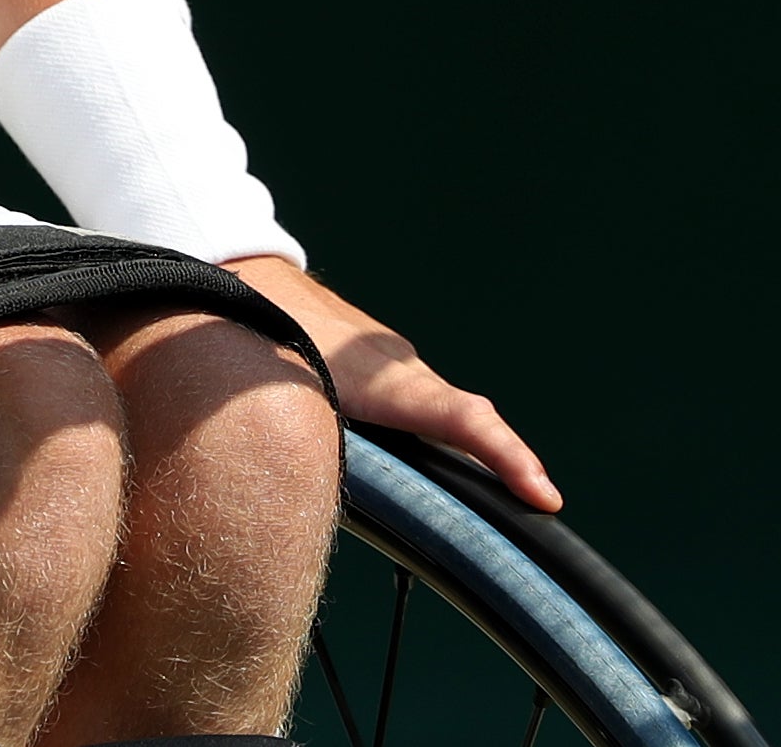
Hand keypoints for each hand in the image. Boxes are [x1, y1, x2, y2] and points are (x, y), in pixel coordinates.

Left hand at [226, 256, 559, 510]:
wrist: (236, 273)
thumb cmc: (253, 335)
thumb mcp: (274, 393)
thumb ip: (309, 442)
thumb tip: (315, 500)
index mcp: (381, 378)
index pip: (462, 419)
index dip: (507, 458)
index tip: (544, 495)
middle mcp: (399, 366)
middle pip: (467, 418)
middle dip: (508, 462)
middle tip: (542, 506)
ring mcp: (391, 359)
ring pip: (444, 409)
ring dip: (474, 449)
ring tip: (508, 494)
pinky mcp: (377, 361)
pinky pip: (422, 401)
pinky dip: (440, 432)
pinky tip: (433, 464)